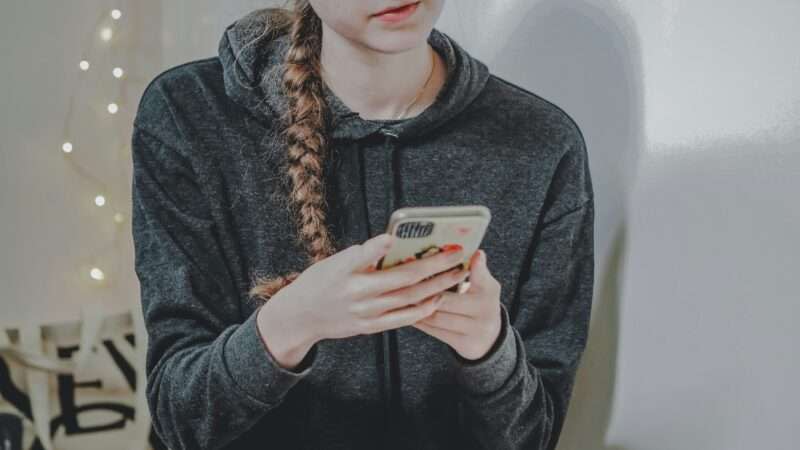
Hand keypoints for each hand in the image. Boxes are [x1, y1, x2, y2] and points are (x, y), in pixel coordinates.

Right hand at [263, 233, 471, 344]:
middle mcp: (355, 293)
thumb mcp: (334, 262)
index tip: (392, 237)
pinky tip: (437, 299)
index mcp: (343, 270)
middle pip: (402, 278)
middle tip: (456, 252)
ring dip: (436, 285)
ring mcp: (365, 312)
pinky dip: (422, 309)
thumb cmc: (320, 281)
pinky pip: (402, 319)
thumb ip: (363, 256)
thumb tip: (396, 246)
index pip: (361, 255)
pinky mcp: (369, 327)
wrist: (301, 316)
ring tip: (456, 274)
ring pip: (409, 298)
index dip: (377, 246)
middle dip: (434, 264)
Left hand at [412, 249, 503, 360]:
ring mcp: (474, 329)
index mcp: (489, 291)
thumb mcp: (483, 285)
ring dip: (416, 306)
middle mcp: (485, 310)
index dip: (473, 268)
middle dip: (424, 291)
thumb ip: (476, 270)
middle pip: (447, 300)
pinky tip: (406, 311)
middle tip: (403, 280)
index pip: (480, 277)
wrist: (489, 339)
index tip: (469, 255)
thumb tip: (475, 252)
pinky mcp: (463, 343)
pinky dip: (418, 320)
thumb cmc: (480, 304)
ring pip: (437, 317)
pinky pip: (434, 331)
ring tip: (399, 296)